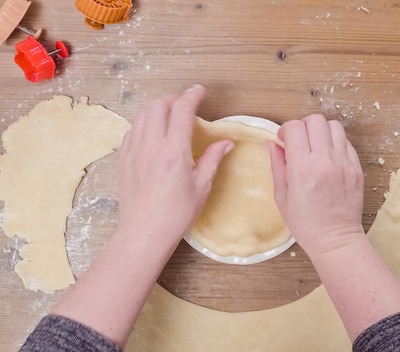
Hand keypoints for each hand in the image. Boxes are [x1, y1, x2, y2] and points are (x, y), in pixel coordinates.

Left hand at [116, 85, 232, 245]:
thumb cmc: (177, 214)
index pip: (182, 111)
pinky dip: (144, 122)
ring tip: (170, 114)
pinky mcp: (124, 159)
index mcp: (174, 152)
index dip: (192, 96)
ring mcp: (134, 151)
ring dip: (157, 108)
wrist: (144, 232)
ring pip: (142, 114)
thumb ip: (212, 159)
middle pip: (158, 105)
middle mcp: (151, 146)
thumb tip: (226, 142)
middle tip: (186, 105)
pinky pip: (132, 130)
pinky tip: (153, 132)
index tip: (200, 91)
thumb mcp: (201, 187)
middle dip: (174, 98)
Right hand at [267, 114, 364, 256]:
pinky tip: (328, 157)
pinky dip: (335, 143)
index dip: (286, 129)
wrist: (335, 239)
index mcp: (302, 169)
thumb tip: (272, 144)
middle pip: (315, 120)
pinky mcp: (356, 168)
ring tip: (315, 146)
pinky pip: (346, 142)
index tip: (284, 141)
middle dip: (303, 126)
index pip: (295, 127)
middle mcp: (324, 161)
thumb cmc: (305, 222)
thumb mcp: (281, 196)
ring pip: (334, 126)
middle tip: (299, 141)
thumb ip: (277, 165)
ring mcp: (343, 163)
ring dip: (321, 131)